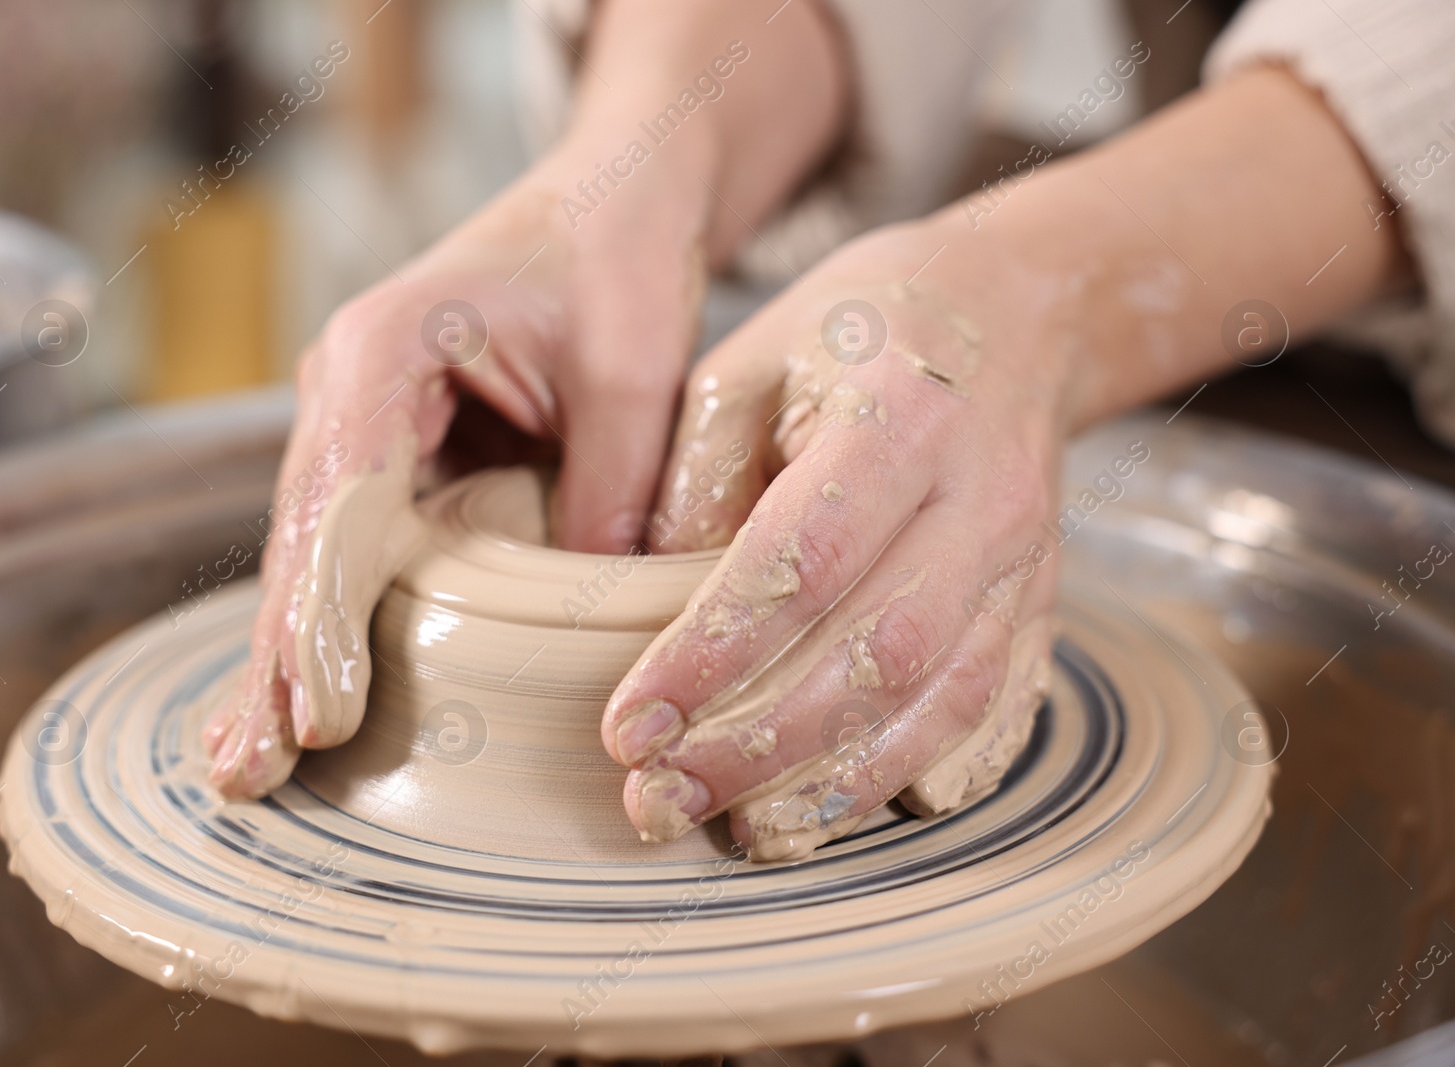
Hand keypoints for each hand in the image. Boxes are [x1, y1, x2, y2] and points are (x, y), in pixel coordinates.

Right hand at [203, 138, 713, 796]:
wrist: (609, 199)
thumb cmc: (616, 261)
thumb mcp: (634, 373)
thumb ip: (612, 491)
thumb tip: (594, 623)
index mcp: (384, 348)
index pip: (340, 501)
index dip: (325, 611)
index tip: (320, 711)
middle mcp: (346, 386)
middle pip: (302, 539)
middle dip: (277, 656)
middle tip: (250, 770)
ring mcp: (358, 421)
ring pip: (314, 554)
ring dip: (286, 655)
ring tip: (249, 765)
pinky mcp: (390, 453)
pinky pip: (354, 549)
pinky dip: (326, 622)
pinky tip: (295, 702)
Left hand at [601, 219, 1065, 859]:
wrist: (1019, 309)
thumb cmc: (864, 324)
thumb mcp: (750, 361)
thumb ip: (698, 479)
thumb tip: (644, 610)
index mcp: (900, 418)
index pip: (801, 564)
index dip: (709, 658)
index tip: (628, 728)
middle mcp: (980, 500)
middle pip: (875, 656)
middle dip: (758, 748)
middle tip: (659, 799)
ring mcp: (1024, 562)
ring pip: (939, 705)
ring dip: (832, 785)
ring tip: (736, 829)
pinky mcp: (1039, 603)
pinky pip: (989, 713)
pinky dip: (911, 774)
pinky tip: (835, 811)